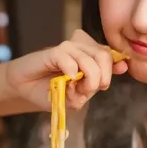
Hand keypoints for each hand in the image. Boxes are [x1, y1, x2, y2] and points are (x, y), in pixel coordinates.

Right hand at [5, 29, 128, 110]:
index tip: (121, 69)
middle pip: (104, 57)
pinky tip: (65, 79)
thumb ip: (89, 91)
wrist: (25, 89)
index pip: (110, 57)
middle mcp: (81, 50)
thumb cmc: (50, 92)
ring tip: (73, 88)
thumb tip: (101, 83)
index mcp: (90, 58)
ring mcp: (68, 49)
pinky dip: (70, 72)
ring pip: (90, 59)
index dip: (116, 63)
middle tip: (87, 90)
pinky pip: (70, 60)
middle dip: (100, 78)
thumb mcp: (74, 98)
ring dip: (87, 79)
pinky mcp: (54, 52)